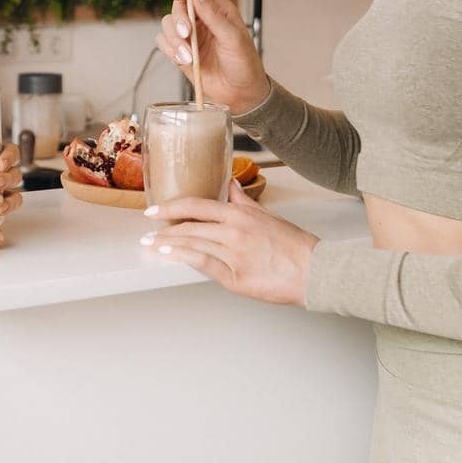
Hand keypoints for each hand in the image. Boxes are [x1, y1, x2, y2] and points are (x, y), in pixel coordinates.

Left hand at [141, 180, 318, 305]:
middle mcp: (234, 231)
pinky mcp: (235, 277)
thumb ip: (243, 201)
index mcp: (240, 214)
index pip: (196, 205)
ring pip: (192, 244)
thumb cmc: (293, 245)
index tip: (153, 210)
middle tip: (146, 230)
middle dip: (163, 228)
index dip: (171, 207)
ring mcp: (233, 254)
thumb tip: (231, 184)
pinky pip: (202, 264)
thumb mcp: (266, 215)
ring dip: (167, 243)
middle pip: (189, 226)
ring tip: (152, 244)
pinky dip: (182, 257)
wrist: (314, 272)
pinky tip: (169, 255)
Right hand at [155, 0, 268, 114]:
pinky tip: (184, 60)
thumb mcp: (233, 38)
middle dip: (179, 20)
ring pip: (167, 24)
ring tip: (190, 57)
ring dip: (174, 40)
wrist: (240, 94)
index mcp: (218, 9)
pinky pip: (163, 42)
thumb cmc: (244, 64)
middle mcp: (202, 19)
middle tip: (187, 35)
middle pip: (177, 5)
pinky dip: (169, 50)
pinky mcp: (180, 51)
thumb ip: (213, 15)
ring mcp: (190, 35)